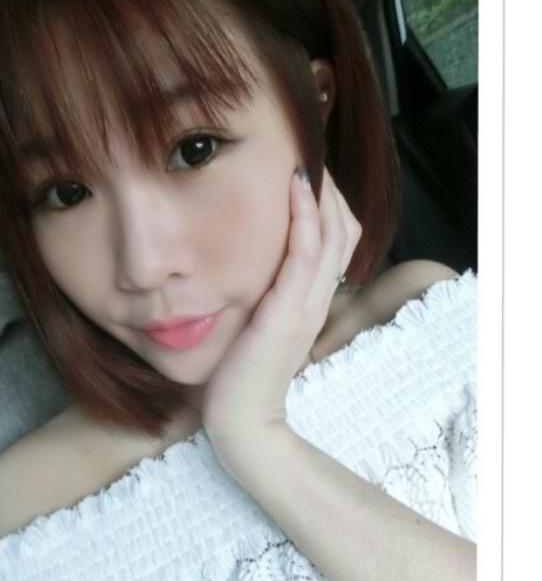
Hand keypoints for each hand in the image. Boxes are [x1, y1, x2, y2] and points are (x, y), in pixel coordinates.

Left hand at [201, 164, 362, 449]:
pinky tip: (295, 188)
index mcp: (311, 303)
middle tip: (309, 156)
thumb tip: (249, 273)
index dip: (327, 206)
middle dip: (329, 191)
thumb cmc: (239, 378)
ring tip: (305, 159)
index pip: (334, 243)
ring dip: (321, 194)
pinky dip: (304, 218)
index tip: (307, 174)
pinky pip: (304, 255)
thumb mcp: (257, 329)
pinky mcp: (287, 313)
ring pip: (330, 236)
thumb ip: (263, 302)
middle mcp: (317, 301)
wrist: (239, 424)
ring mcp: (306, 307)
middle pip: (341, 232)